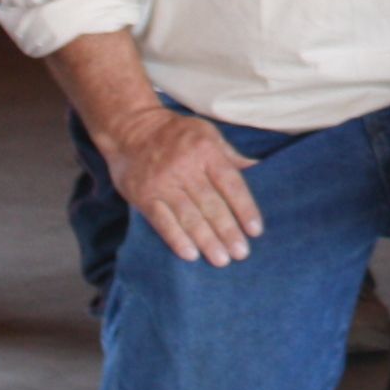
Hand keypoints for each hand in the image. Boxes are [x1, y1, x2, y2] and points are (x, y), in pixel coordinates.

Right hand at [99, 101, 262, 265]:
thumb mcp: (207, 133)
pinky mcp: (144, 196)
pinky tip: (190, 254)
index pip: (230, 183)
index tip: (255, 230)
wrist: (130, 129)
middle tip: (241, 253)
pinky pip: (162, 221)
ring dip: (207, 240)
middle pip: (211, 204)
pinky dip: (176, 239)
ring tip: (221, 259)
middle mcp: (185, 168)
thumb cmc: (176, 133)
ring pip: (189, 216)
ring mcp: (163, 183)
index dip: (244, 208)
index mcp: (206, 151)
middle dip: (228, 231)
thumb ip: (231, 155)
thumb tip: (259, 169)